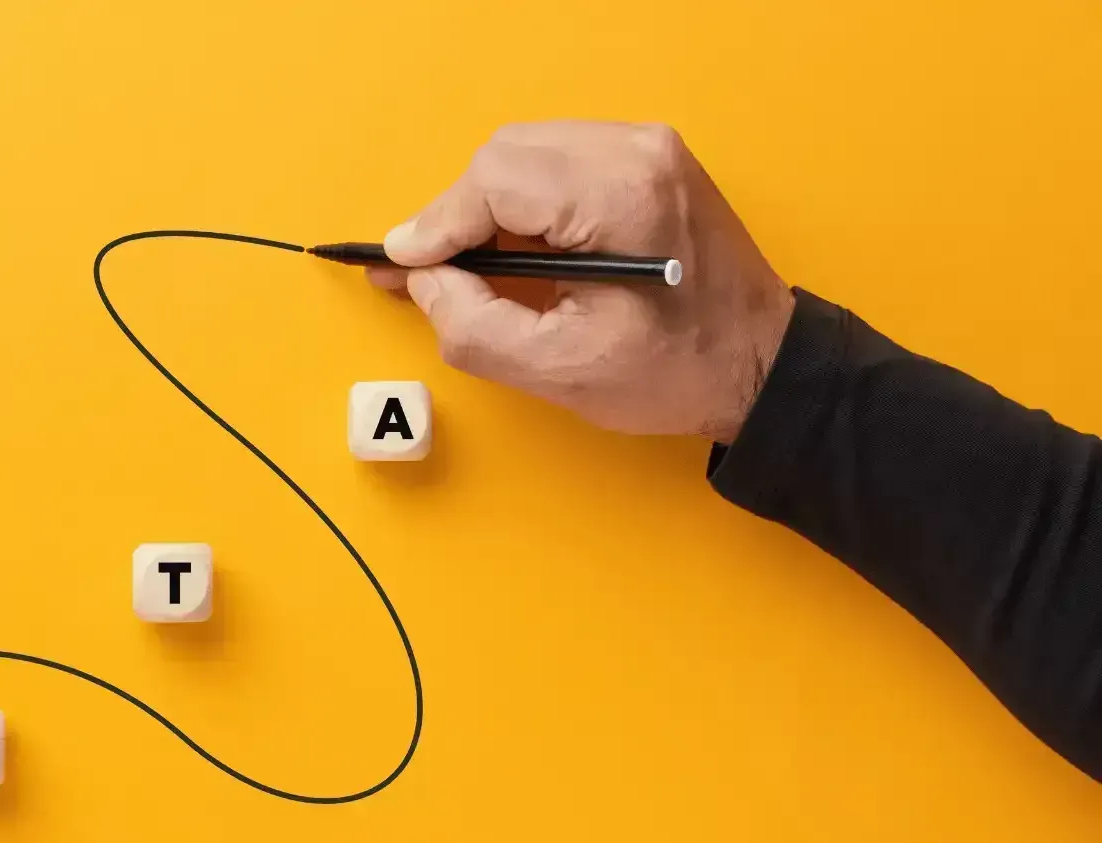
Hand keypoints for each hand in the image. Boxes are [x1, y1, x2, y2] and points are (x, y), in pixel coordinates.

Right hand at [369, 121, 794, 442]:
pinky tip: (515, 248)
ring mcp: (647, 149)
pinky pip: (558, 161)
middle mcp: (636, 153)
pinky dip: (523, 202)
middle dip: (458, 215)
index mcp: (620, 196)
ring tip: (467, 264)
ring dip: (488, 207)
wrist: (763, 365)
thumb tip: (424, 280)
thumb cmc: (678, 372)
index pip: (493, 181)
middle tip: (428, 272)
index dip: (436, 225)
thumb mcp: (559, 370)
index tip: (400, 265)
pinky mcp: (648, 161)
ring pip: (526, 153)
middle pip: (505, 156)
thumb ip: (473, 325)